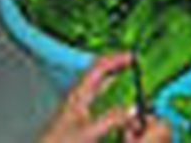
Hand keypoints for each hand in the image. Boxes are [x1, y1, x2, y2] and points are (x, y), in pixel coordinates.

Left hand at [38, 53, 171, 142]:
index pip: (99, 66)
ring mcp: (76, 102)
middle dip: (115, 63)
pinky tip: (111, 93)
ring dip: (111, 74)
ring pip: (96, 81)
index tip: (132, 56)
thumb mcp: (88, 132)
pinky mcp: (77, 112)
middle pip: (97, 70)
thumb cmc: (59, 142)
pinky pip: (95, 92)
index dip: (116, 59)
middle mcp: (77, 94)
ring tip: (124, 71)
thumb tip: (130, 109)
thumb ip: (111, 119)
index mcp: (78, 93)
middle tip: (131, 61)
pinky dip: (107, 87)